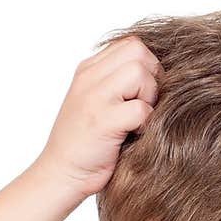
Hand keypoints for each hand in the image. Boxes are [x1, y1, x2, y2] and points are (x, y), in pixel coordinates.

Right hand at [33, 36, 164, 199]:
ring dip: (149, 98)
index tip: (143, 94)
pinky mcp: (102, 121)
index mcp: (89, 70)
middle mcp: (89, 77)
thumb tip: (159, 76)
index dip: (147, 66)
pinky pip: (141, 109)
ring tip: (137, 121)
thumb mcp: (96, 103)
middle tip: (145, 106)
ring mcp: (94, 97)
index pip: (131, 44)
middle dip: (152, 78)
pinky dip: (146, 124)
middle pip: (139, 51)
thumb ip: (117, 83)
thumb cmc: (86, 146)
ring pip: (140, 73)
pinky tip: (133, 136)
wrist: (60, 175)